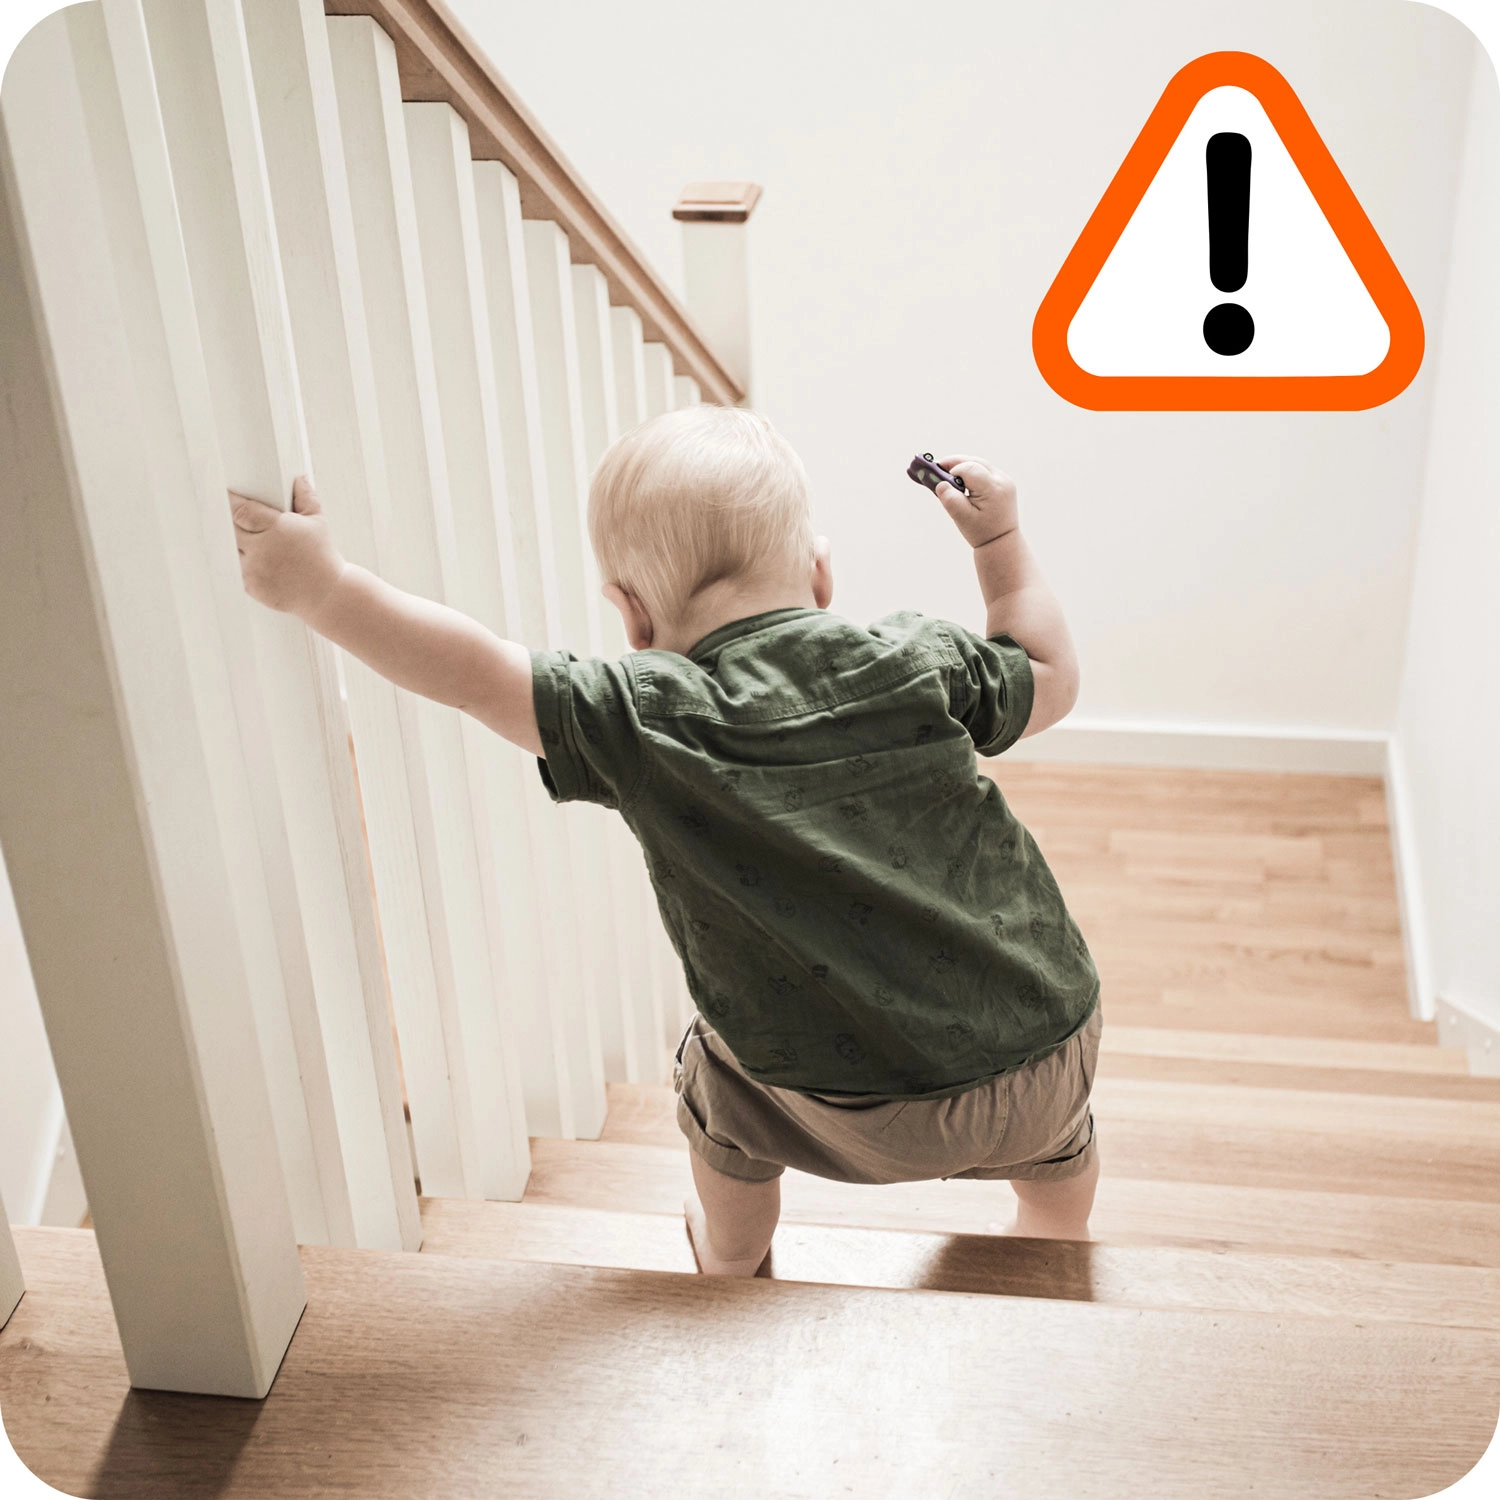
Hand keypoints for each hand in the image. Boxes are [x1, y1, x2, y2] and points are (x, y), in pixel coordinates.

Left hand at [228, 474, 344, 619]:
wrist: (326, 593)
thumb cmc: (323, 557)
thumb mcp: (318, 522)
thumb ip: (306, 497)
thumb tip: (299, 478)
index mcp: (275, 528)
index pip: (240, 510)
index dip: (232, 501)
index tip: (229, 496)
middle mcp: (260, 548)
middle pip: (231, 528)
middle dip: (235, 522)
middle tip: (242, 519)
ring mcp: (253, 568)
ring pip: (233, 549)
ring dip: (239, 545)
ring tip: (256, 544)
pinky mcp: (250, 585)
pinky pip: (238, 569)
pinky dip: (245, 565)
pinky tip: (262, 564)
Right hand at [931, 455, 1019, 549]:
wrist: (1002, 542)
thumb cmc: (981, 532)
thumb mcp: (962, 518)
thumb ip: (950, 500)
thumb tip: (940, 483)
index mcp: (992, 489)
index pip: (968, 468)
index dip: (952, 470)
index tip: (938, 476)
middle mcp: (1002, 481)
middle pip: (975, 461)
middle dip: (956, 463)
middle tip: (939, 468)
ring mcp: (1005, 480)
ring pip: (980, 463)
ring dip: (963, 466)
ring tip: (948, 474)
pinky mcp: (1004, 482)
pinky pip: (985, 470)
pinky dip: (972, 472)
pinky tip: (962, 481)